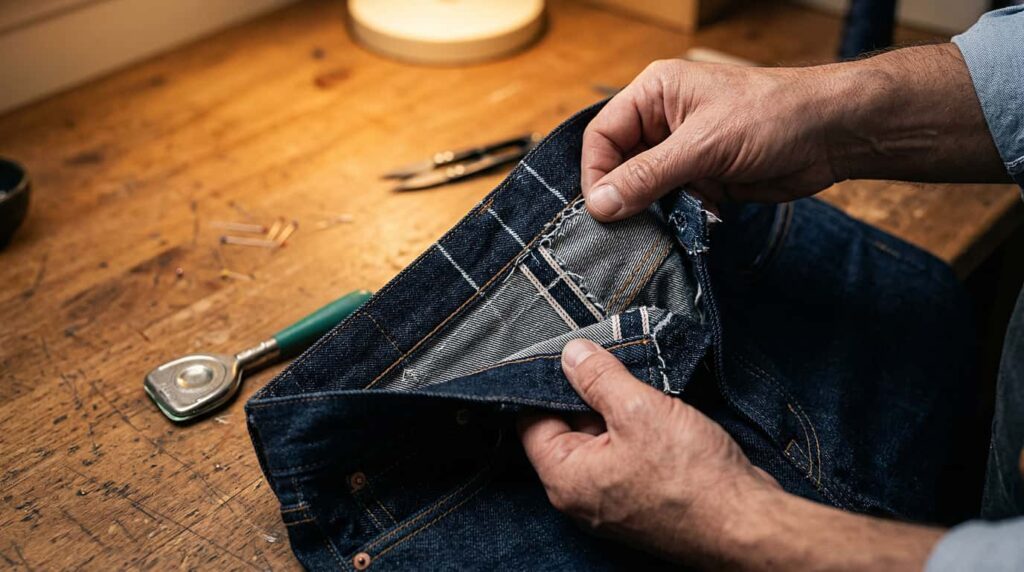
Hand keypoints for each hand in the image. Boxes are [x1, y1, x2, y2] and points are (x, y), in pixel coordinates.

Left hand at [519, 339, 945, 569]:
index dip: (547, 384)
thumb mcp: (638, 410)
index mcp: (565, 478)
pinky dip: (637, 431)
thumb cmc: (692, 478)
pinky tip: (659, 411)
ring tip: (641, 385)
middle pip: (566, 429)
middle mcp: (581, 495)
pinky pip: (626, 455)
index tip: (569, 356)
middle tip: (612, 362)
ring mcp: (612, 499)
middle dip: (587, 394)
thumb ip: (598, 378)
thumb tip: (570, 354)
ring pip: (600, 439)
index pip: (532, 421)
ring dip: (617, 410)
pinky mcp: (641, 499)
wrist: (747, 525)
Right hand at [582, 44, 1007, 222]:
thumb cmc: (772, 117)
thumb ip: (648, 176)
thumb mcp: (703, 146)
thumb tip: (599, 204)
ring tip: (654, 233)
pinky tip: (685, 228)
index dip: (596, 173)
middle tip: (621, 230)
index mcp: (654, 94)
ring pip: (643, 190)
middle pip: (618, 165)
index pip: (603, 136)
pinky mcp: (702, 178)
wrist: (832, 135)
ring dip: (648, 213)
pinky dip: (674, 220)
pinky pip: (671, 204)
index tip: (600, 210)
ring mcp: (683, 152)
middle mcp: (662, 121)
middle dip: (620, 197)